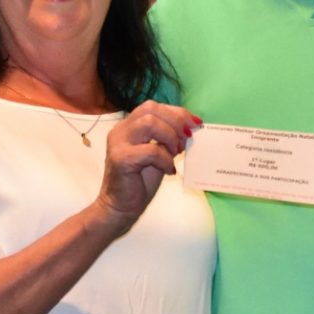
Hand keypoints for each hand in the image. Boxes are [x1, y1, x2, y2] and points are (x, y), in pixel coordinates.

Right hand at [97, 101, 200, 224]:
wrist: (120, 207)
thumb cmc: (139, 181)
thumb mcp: (158, 154)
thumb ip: (168, 139)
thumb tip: (190, 129)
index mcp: (128, 126)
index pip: (153, 107)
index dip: (177, 112)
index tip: (195, 123)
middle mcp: (120, 130)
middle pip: (151, 109)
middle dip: (176, 121)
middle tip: (187, 138)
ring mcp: (118, 143)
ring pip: (149, 123)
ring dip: (170, 136)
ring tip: (176, 152)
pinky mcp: (121, 159)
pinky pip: (150, 151)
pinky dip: (165, 159)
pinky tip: (169, 170)